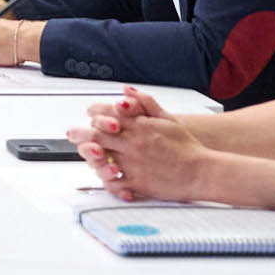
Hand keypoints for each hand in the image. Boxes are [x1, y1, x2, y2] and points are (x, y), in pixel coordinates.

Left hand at [70, 91, 204, 199]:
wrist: (201, 171)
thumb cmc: (187, 147)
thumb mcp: (168, 118)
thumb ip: (145, 103)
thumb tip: (127, 92)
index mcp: (138, 126)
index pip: (106, 115)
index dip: (94, 114)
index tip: (90, 114)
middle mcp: (132, 144)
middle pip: (95, 136)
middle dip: (81, 134)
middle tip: (73, 134)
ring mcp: (132, 164)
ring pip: (99, 159)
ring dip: (89, 157)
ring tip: (86, 154)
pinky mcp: (137, 183)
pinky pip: (113, 183)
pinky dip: (106, 180)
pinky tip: (105, 175)